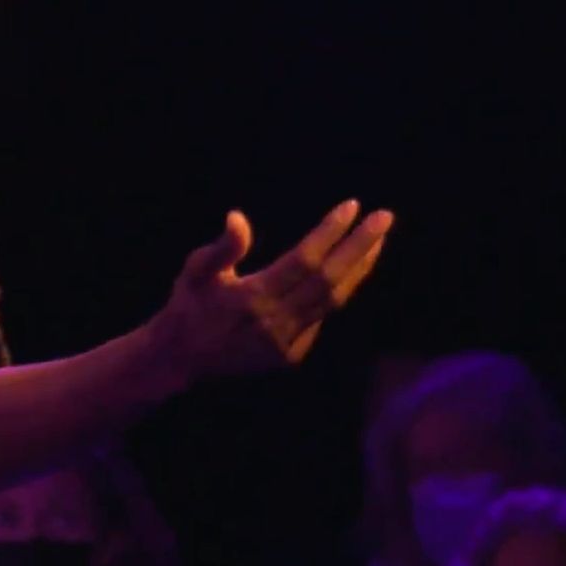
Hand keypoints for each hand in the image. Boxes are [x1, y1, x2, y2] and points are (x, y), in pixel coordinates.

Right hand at [155, 199, 393, 381]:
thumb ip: (221, 248)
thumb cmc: (187, 307)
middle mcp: (277, 322)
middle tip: (384, 217)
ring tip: (378, 240)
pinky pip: (323, 317)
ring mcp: (287, 343)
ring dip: (359, 269)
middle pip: (330, 280)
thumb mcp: (194, 272)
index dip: (330, 233)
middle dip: (360, 247)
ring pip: (333, 301)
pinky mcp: (291, 355)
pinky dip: (341, 291)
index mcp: (253, 298)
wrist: (180, 360)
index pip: (304, 260)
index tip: (351, 206)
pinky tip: (351, 270)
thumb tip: (238, 217)